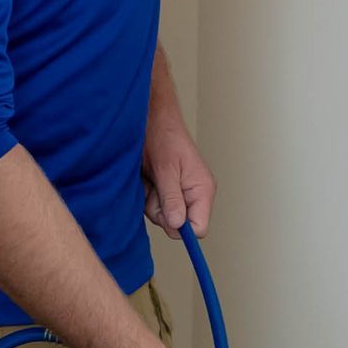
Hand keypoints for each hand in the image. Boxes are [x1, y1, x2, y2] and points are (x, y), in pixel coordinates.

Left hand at [143, 97, 214, 236]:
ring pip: (162, 218)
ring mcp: (178, 195)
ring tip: (150, 178)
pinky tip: (146, 180)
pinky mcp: (164, 193)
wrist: (149, 120)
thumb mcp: (166, 169)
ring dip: (150, 201)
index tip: (166, 214)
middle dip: (160, 212)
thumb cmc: (163, 136)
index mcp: (202, 190)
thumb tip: (178, 225)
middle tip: (155, 187)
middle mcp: (192, 195)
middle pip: (176, 226)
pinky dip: (144, 196)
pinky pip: (152, 208)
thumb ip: (172, 198)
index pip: (199, 228)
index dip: (181, 228)